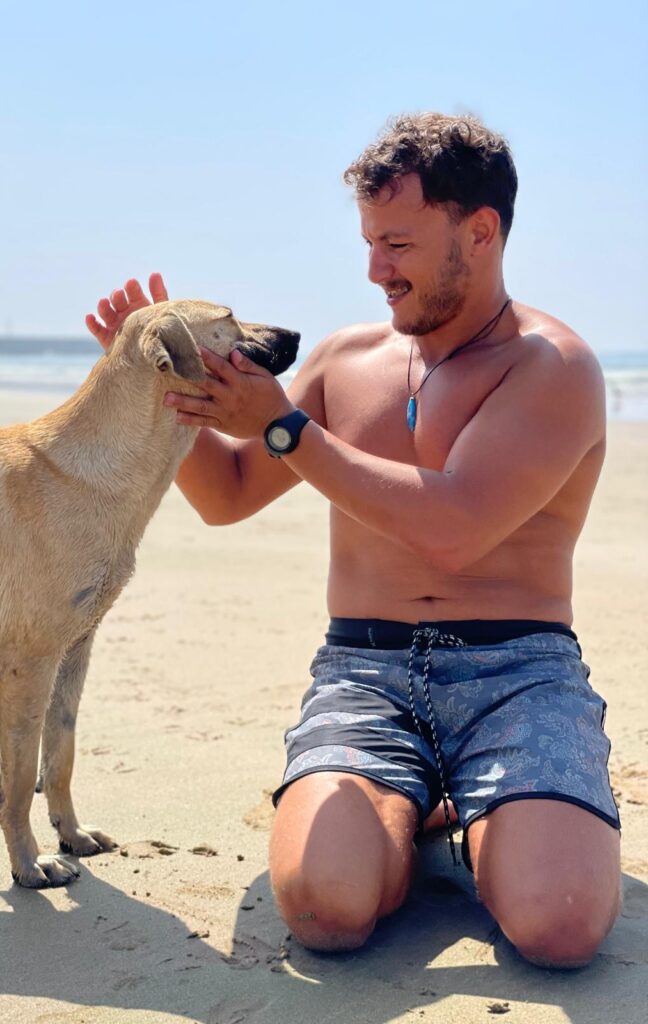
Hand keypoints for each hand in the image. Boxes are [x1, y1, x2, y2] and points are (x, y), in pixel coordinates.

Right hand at [85, 272, 168, 349]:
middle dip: (117, 296)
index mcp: (138, 304)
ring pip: (105, 312)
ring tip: (104, 303)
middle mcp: (125, 312)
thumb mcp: (159, 312)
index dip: (131, 288)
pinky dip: (92, 323)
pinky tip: (90, 317)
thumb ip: (158, 294)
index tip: (132, 284)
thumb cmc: (159, 333)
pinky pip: (97, 329)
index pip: (133, 292)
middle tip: (119, 295)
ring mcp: (115, 324)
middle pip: (117, 300)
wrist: (153, 358)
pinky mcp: (107, 338)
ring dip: (103, 307)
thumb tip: (155, 273)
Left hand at [164, 348, 293, 438]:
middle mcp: (230, 397)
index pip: (221, 367)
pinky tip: (178, 417)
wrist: (278, 425)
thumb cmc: (272, 397)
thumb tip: (233, 353)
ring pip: (201, 406)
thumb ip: (248, 365)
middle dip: (188, 378)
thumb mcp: (265, 377)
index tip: (194, 348)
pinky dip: (191, 421)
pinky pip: (205, 423)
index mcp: (241, 382)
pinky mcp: (224, 425)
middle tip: (169, 373)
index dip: (207, 357)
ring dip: (183, 402)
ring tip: (167, 399)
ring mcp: (225, 413)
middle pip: (206, 385)